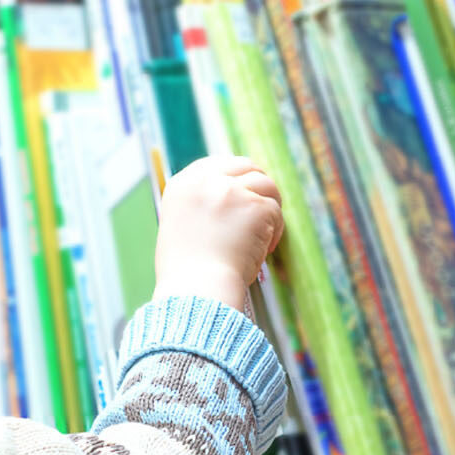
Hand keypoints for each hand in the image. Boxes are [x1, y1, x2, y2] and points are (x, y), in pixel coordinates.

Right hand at [154, 156, 284, 314]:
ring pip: (266, 185)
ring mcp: (232, 191)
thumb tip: (225, 206)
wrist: (196, 290)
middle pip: (245, 165)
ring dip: (271, 207)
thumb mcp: (179, 228)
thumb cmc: (185, 274)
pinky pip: (276, 211)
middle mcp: (205, 182)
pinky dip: (275, 231)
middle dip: (258, 183)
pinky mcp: (256, 206)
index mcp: (182, 186)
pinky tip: (264, 251)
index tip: (245, 188)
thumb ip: (198, 208)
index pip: (217, 163)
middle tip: (265, 205)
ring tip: (265, 235)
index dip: (236, 174)